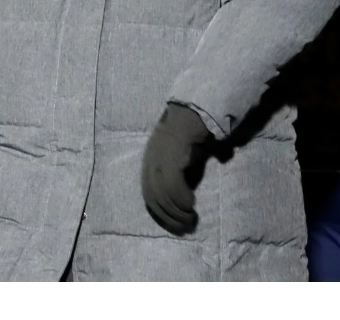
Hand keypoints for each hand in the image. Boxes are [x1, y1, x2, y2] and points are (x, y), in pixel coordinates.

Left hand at [140, 103, 213, 234]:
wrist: (190, 112)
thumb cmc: (187, 135)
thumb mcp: (180, 158)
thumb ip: (181, 175)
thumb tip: (188, 194)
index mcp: (149, 164)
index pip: (148, 195)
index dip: (160, 213)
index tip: (173, 225)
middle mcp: (150, 163)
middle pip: (154, 198)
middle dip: (169, 217)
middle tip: (184, 227)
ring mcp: (158, 160)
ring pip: (163, 195)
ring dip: (177, 211)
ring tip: (191, 219)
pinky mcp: (171, 159)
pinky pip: (173, 185)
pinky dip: (181, 198)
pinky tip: (191, 204)